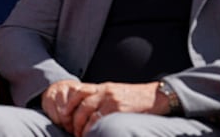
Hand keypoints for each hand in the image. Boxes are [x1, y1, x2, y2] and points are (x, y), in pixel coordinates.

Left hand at [42, 81, 162, 136]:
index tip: (63, 115)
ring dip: (83, 128)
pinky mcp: (119, 110)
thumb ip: (102, 98)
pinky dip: (94, 129)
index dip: (69, 104)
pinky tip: (94, 134)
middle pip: (82, 106)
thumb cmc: (136, 98)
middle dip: (75, 121)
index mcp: (103, 87)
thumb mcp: (116, 93)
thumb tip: (89, 112)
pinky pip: (101, 121)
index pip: (79, 93)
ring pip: (89, 115)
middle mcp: (105, 92)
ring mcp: (112, 100)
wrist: (156, 96)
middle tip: (74, 132)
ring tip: (83, 136)